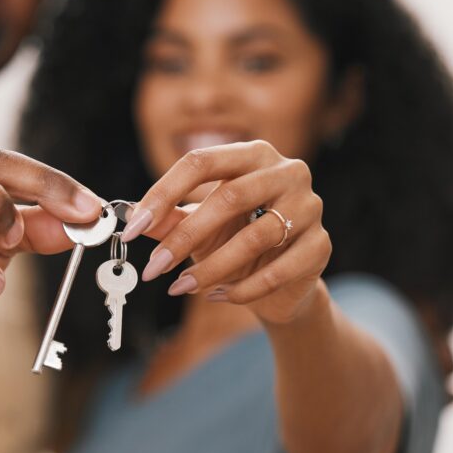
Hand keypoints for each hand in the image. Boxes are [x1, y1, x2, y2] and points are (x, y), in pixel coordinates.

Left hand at [122, 140, 330, 324]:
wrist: (281, 282)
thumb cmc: (235, 240)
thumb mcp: (198, 227)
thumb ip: (169, 220)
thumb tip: (132, 217)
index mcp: (252, 155)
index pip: (201, 161)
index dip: (163, 193)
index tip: (133, 227)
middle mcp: (287, 172)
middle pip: (229, 197)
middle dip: (184, 237)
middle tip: (154, 267)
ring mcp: (310, 207)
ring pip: (255, 237)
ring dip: (211, 268)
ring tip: (181, 287)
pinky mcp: (321, 246)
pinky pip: (277, 271)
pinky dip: (241, 289)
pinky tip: (216, 297)